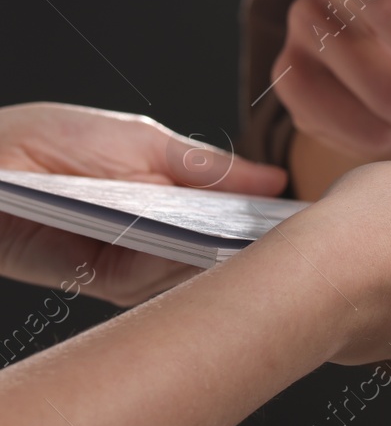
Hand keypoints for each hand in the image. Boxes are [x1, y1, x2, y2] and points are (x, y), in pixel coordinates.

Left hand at [0, 103, 286, 303]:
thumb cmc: (49, 139)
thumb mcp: (142, 139)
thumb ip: (207, 165)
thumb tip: (274, 180)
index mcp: (172, 186)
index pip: (234, 208)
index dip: (268, 216)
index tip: (306, 218)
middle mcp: (157, 227)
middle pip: (219, 246)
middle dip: (249, 244)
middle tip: (288, 239)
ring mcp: (131, 257)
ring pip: (189, 272)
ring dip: (213, 261)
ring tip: (248, 249)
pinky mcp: (99, 282)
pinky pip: (148, 286)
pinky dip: (169, 273)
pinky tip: (192, 257)